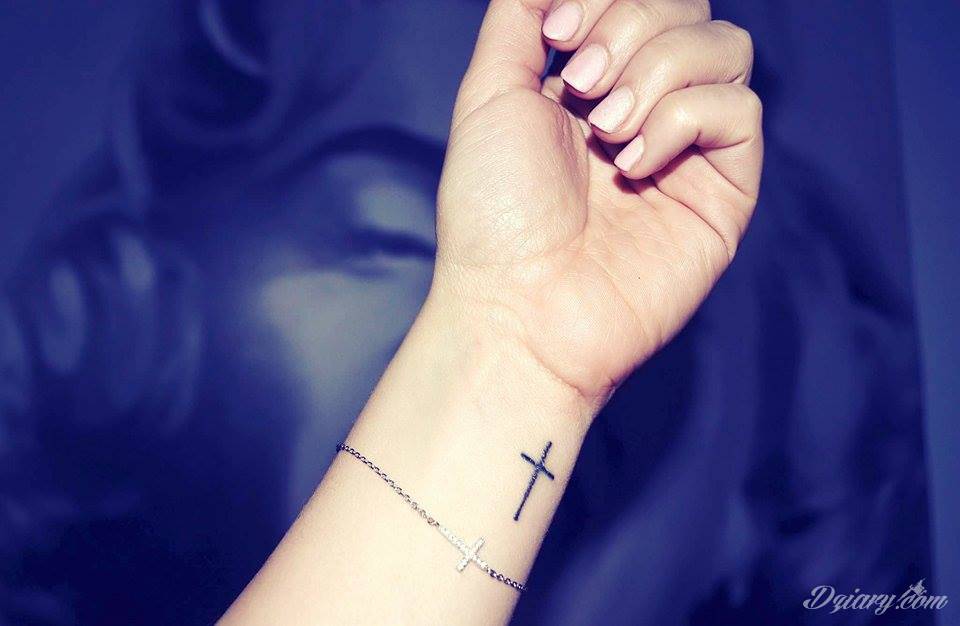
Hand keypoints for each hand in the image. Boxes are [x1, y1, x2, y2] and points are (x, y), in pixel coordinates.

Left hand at [433, 0, 761, 400]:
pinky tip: (635, 163)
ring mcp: (688, 148)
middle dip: (631, 25)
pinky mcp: (724, 191)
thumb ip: (521, 16)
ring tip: (608, 128)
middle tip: (583, 84)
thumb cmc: (494, 214)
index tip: (557, 31)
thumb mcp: (490, 94)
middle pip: (689, 9)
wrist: (518, 306)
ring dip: (659, 69)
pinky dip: (684, 119)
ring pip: (726, 48)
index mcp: (592, 82)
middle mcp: (646, 106)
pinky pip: (738, 110)